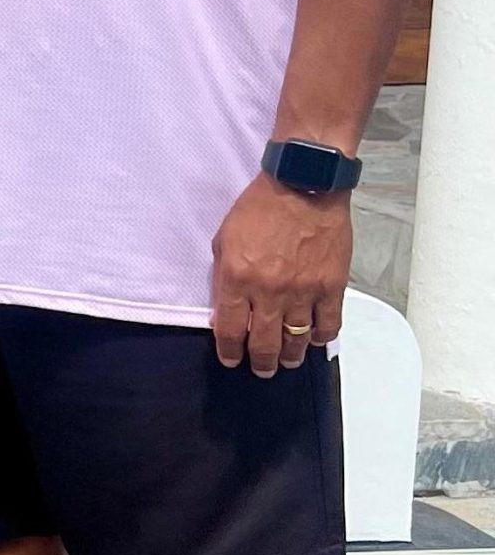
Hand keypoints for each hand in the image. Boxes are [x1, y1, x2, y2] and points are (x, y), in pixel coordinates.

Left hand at [210, 173, 350, 377]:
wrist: (303, 185)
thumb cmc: (259, 208)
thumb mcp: (224, 239)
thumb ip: (223, 277)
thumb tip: (225, 309)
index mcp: (237, 278)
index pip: (229, 329)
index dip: (230, 351)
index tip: (231, 359)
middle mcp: (269, 291)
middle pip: (263, 343)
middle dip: (260, 362)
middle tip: (261, 369)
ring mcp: (303, 291)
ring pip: (296, 339)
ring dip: (290, 356)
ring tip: (286, 361)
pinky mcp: (332, 286)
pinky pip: (329, 324)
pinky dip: (321, 337)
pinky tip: (315, 340)